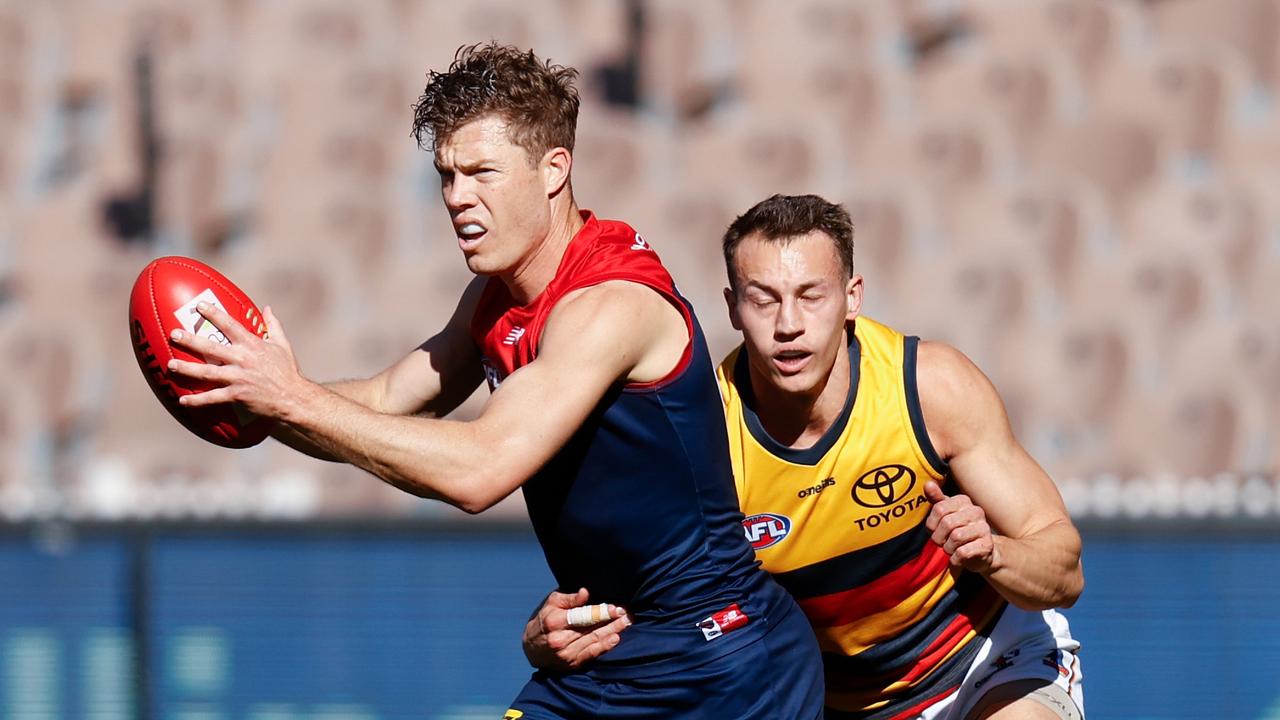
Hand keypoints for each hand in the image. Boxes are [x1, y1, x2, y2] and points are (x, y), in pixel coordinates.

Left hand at [167, 303, 309, 419]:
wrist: (294, 397)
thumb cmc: (288, 371)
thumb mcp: (283, 345)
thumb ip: (273, 326)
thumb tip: (267, 308)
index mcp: (252, 345)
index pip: (230, 325)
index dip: (214, 314)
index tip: (199, 306)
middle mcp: (242, 359)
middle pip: (211, 348)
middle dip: (190, 340)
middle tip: (174, 334)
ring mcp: (238, 378)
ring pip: (207, 372)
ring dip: (187, 369)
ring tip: (170, 364)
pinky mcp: (237, 395)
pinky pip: (213, 397)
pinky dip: (197, 400)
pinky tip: (182, 400)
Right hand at [522, 588, 629, 671]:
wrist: (531, 647)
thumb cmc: (545, 618)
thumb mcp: (551, 603)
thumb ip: (569, 599)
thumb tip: (585, 592)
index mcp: (554, 622)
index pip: (582, 616)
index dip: (601, 612)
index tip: (616, 608)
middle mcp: (559, 640)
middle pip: (591, 629)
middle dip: (611, 622)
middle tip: (627, 616)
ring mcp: (565, 654)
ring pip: (593, 641)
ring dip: (612, 632)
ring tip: (626, 624)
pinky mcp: (571, 664)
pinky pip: (591, 654)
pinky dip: (604, 647)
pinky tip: (615, 639)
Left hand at [924, 481, 997, 573]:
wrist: (981, 553)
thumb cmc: (959, 531)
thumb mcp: (945, 514)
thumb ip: (936, 500)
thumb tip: (928, 484)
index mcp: (963, 501)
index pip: (939, 509)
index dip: (932, 524)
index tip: (935, 530)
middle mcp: (976, 511)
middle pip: (947, 523)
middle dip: (939, 538)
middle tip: (943, 542)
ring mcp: (984, 528)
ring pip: (955, 537)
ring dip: (948, 548)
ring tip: (952, 549)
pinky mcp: (987, 545)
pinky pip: (963, 552)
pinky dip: (955, 559)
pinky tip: (958, 557)